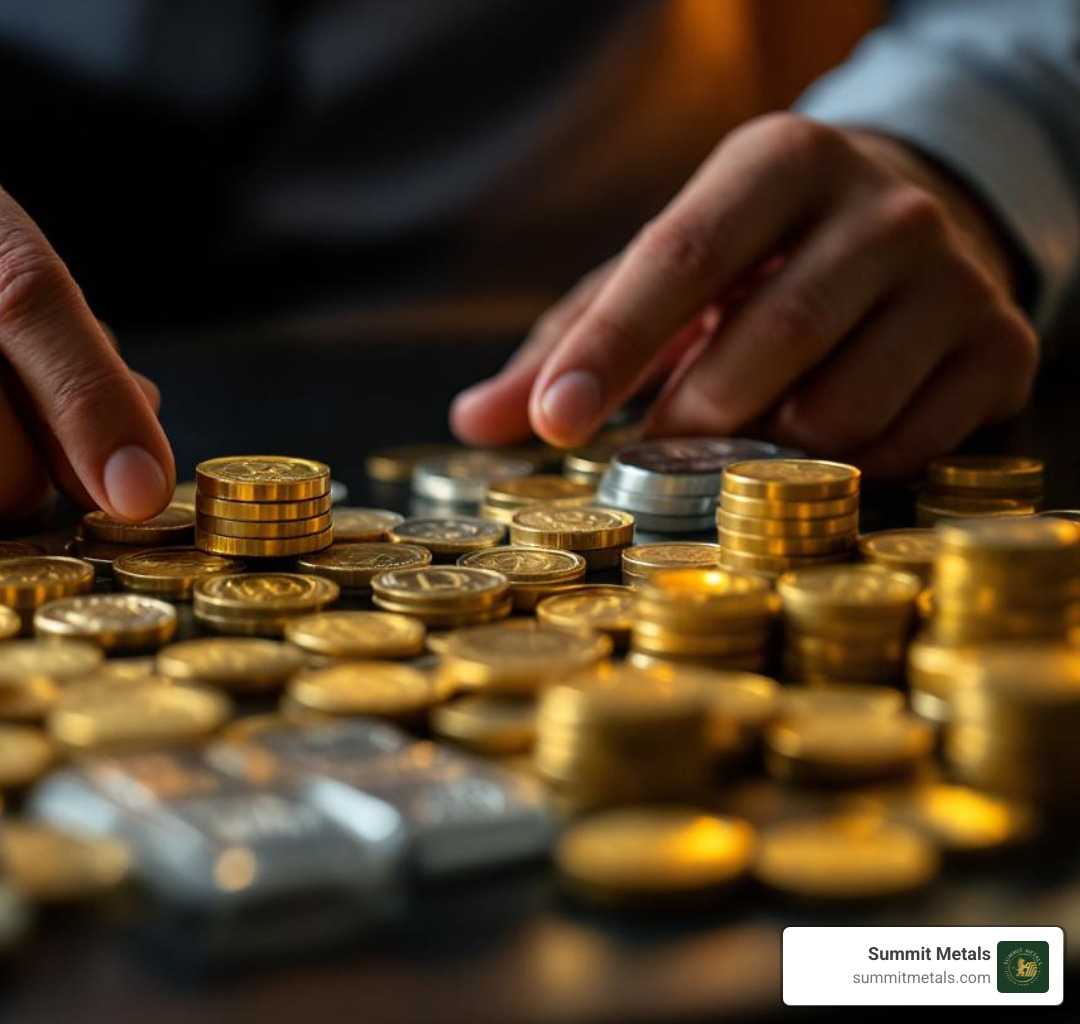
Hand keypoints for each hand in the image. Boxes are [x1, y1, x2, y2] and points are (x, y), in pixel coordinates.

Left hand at [451, 113, 1038, 476]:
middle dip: (693, 422)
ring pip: (839, 412)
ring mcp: (956, 279)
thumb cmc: (756, 261)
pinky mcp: (1003, 348)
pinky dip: (844, 470)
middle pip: (767, 345)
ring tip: (749, 435)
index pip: (679, 260)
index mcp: (779, 161)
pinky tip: (823, 440)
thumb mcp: (662, 276)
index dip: (609, 351)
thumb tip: (473, 421)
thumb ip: (566, 344)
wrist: (917, 226)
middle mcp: (882, 208)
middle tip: (657, 455)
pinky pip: (904, 449)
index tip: (552, 424)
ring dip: (768, 454)